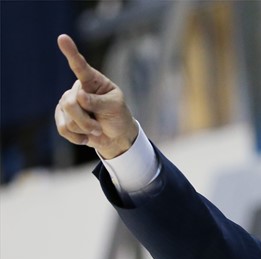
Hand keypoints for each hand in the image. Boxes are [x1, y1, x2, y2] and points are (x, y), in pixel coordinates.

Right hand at [55, 34, 137, 158]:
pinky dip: (78, 137)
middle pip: (70, 103)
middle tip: (99, 126)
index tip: (62, 38)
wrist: (114, 135)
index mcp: (92, 81)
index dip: (71, 52)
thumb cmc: (117, 116)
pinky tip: (86, 136)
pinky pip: (64, 129)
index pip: (80, 66)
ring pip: (68, 119)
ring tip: (96, 128)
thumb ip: (99, 102)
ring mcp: (67, 103)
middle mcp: (77, 89)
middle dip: (86, 120)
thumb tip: (80, 97)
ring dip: (85, 129)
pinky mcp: (62, 117)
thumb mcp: (115, 107)